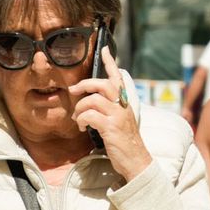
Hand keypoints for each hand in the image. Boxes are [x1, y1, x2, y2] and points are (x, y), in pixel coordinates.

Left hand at [71, 46, 152, 181]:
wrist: (136, 161)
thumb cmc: (125, 141)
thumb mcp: (121, 120)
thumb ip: (112, 108)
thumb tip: (94, 100)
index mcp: (125, 102)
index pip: (118, 77)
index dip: (111, 62)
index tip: (104, 49)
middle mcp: (123, 106)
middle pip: (103, 84)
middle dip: (84, 85)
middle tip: (73, 90)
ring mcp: (117, 116)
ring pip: (92, 99)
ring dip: (79, 108)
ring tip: (78, 119)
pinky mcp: (110, 127)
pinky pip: (89, 115)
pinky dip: (81, 120)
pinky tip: (82, 128)